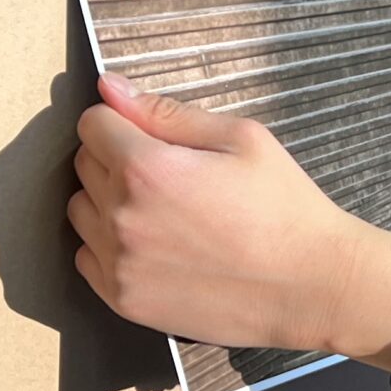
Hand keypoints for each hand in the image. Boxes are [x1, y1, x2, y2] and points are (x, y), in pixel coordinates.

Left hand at [69, 75, 390, 368]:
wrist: (309, 285)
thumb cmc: (283, 207)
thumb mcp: (242, 139)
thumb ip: (167, 112)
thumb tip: (111, 89)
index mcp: (147, 168)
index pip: (93, 124)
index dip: (122, 122)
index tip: (150, 135)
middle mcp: (121, 216)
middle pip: (84, 166)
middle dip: (116, 159)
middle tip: (169, 174)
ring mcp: (119, 263)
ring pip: (81, 212)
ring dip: (108, 203)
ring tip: (162, 211)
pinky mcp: (123, 300)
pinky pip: (88, 259)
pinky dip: (109, 247)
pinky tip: (155, 245)